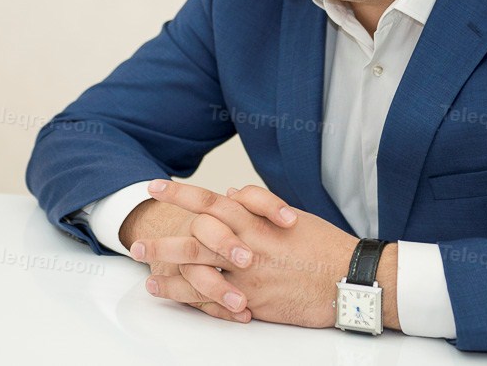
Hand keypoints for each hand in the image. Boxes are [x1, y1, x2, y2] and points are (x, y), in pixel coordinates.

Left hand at [141, 180, 359, 327]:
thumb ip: (258, 206)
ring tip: (142, 263)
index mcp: (257, 220)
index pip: (211, 201)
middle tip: (136, 237)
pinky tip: (167, 292)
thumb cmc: (325, 247)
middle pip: (196, 234)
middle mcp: (248, 243)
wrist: (350, 279)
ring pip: (198, 264)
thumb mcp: (292, 217)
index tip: (155, 186)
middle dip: (164, 234)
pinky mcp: (252, 299)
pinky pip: (211, 296)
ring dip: (166, 263)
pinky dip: (186, 293)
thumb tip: (231, 195)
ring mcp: (248, 272)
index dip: (181, 193)